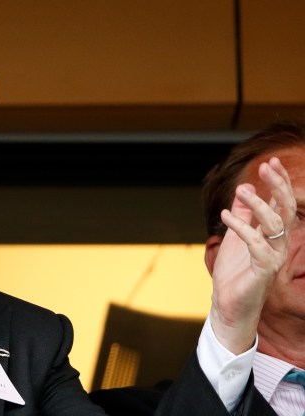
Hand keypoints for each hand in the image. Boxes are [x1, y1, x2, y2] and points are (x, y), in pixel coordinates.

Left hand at [209, 157, 295, 353]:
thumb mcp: (236, 237)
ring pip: (276, 225)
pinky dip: (241, 227)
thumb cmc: (234, 274)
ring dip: (260, 205)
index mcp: (273, 235)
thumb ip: (242, 216)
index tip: (271, 161)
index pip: (283, 204)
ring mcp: (273, 257)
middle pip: (287, 210)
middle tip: (267, 166)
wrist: (228, 306)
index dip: (279, 182)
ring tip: (242, 191)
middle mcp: (278, 245)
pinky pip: (256, 244)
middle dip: (279, 186)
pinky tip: (225, 216)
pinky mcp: (263, 270)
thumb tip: (244, 189)